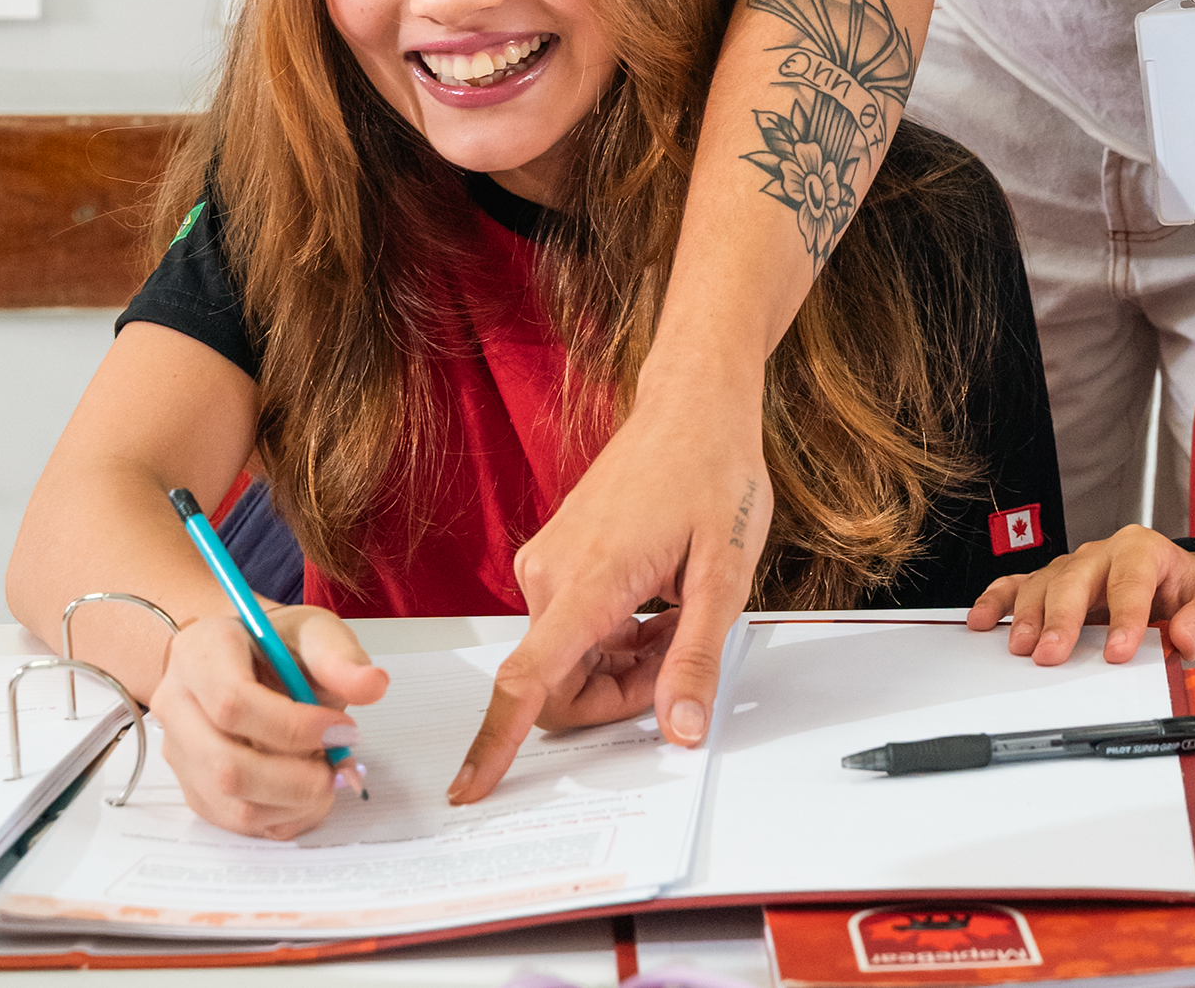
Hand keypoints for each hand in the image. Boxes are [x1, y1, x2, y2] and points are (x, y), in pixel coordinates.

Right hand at [149, 609, 387, 839]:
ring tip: (327, 777)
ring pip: (226, 800)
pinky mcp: (191, 783)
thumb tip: (373, 686)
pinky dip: (278, 815)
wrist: (246, 657)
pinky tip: (308, 794)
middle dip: (293, 778)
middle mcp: (177, 704)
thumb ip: (341, 658)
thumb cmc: (279, 643)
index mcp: (200, 652)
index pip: (232, 702)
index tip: (342, 728)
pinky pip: (230, 818)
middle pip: (224, 764)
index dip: (292, 726)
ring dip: (289, 801)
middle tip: (339, 766)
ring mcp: (178, 749)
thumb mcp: (315, 631)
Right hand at [450, 385, 770, 803]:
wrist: (694, 405)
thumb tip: (681, 727)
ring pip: (569, 657)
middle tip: (683, 659)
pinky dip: (615, 634)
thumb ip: (697, 657)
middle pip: (559, 682)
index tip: (469, 788)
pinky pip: (572, 627)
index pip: (527, 678)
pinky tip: (661, 603)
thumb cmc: (713, 471)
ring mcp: (549, 562)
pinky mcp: (558, 557)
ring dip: (623, 661)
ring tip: (682, 617)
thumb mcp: (726, 573)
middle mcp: (551, 573)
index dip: (495, 742)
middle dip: (619, 692)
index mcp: (589, 580)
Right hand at [967, 525, 1194, 666]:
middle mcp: (1103, 553)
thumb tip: (1185, 636)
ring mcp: (1075, 567)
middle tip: (1052, 653)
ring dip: (1028, 613)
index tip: (1119, 651)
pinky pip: (1021, 584)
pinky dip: (999, 599)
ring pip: (1045, 582)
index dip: (1125, 616)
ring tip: (1021, 646)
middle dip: (1063, 617)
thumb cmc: (1193, 590)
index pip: (1131, 580)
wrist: (1182, 580)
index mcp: (1144, 550)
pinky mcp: (1056, 583)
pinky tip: (983, 620)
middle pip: (1077, 578)